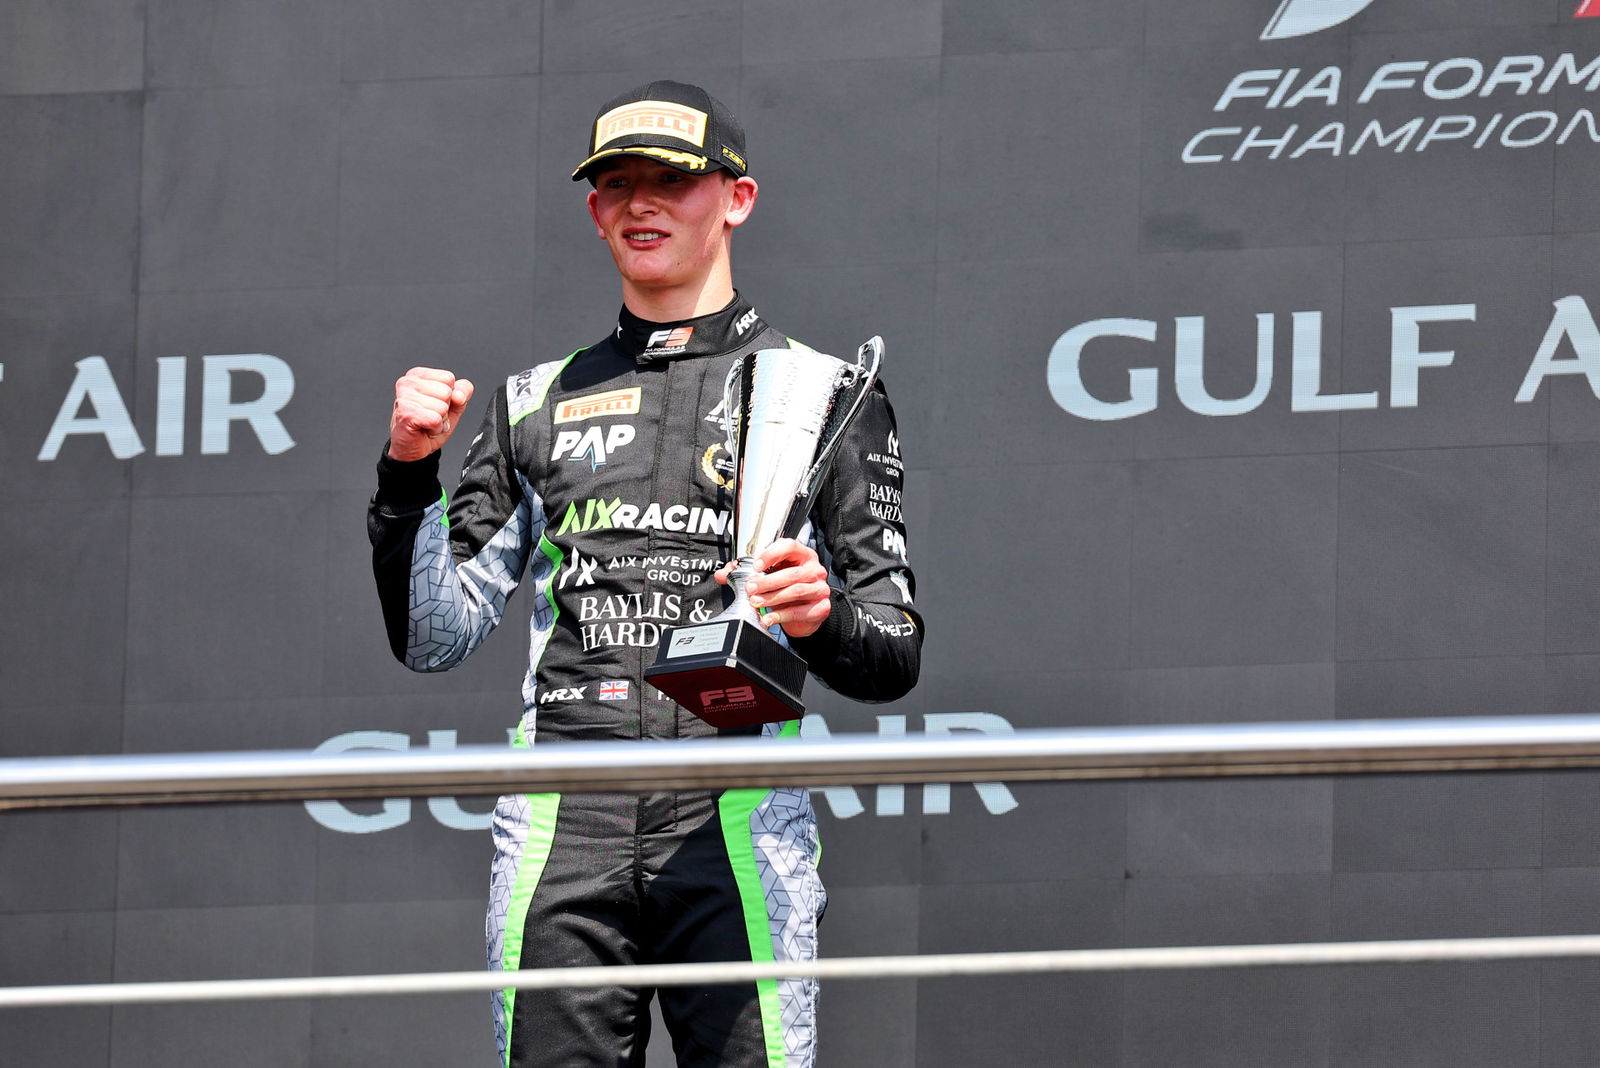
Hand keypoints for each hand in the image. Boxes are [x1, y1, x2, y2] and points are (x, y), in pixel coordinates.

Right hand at [388, 367, 474, 461]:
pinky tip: (424, 429)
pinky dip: (435, 428)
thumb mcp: (453, 405)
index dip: (449, 396)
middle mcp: (407, 382)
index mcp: (417, 375)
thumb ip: (463, 392)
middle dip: (444, 409)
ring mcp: (404, 397)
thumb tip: (459, 395)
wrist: (412, 447)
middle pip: (447, 392)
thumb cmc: (429, 424)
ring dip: (439, 420)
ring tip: (426, 422)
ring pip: (442, 407)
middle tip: (430, 416)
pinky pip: (436, 420)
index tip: (435, 404)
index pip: (448, 378)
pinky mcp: (406, 414)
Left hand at [715, 538, 830, 637]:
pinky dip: (781, 615)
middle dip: (767, 582)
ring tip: (756, 603)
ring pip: (796, 591)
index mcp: (802, 555)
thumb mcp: (769, 576)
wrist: (805, 612)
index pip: (789, 547)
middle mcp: (814, 570)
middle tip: (750, 588)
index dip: (771, 554)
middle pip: (791, 573)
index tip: (755, 566)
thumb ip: (745, 573)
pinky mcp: (821, 607)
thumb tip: (723, 574)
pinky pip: (800, 611)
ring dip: (772, 598)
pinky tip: (768, 617)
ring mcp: (820, 589)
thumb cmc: (787, 587)